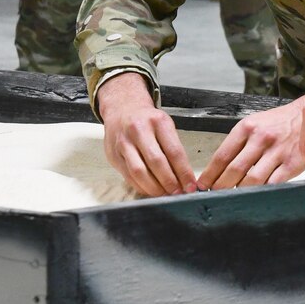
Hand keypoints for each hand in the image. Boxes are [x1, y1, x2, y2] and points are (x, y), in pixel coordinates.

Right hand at [97, 72, 196, 196]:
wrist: (122, 109)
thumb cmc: (147, 120)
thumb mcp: (165, 125)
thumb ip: (173, 149)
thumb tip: (184, 178)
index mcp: (158, 122)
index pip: (174, 151)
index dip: (183, 172)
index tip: (190, 186)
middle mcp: (139, 130)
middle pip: (156, 162)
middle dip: (169, 182)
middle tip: (178, 193)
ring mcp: (123, 143)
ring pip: (139, 171)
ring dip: (154, 188)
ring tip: (164, 194)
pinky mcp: (113, 154)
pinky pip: (128, 176)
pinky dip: (141, 187)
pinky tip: (150, 190)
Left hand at [199, 78, 304, 189]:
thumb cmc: (277, 123)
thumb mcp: (254, 124)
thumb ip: (238, 143)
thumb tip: (218, 170)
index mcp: (247, 127)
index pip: (222, 156)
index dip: (210, 175)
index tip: (202, 186)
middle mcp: (261, 138)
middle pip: (234, 170)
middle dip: (220, 187)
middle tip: (213, 197)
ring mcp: (277, 151)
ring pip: (252, 180)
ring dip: (239, 192)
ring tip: (231, 200)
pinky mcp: (293, 163)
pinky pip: (273, 184)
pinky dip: (261, 193)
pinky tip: (254, 198)